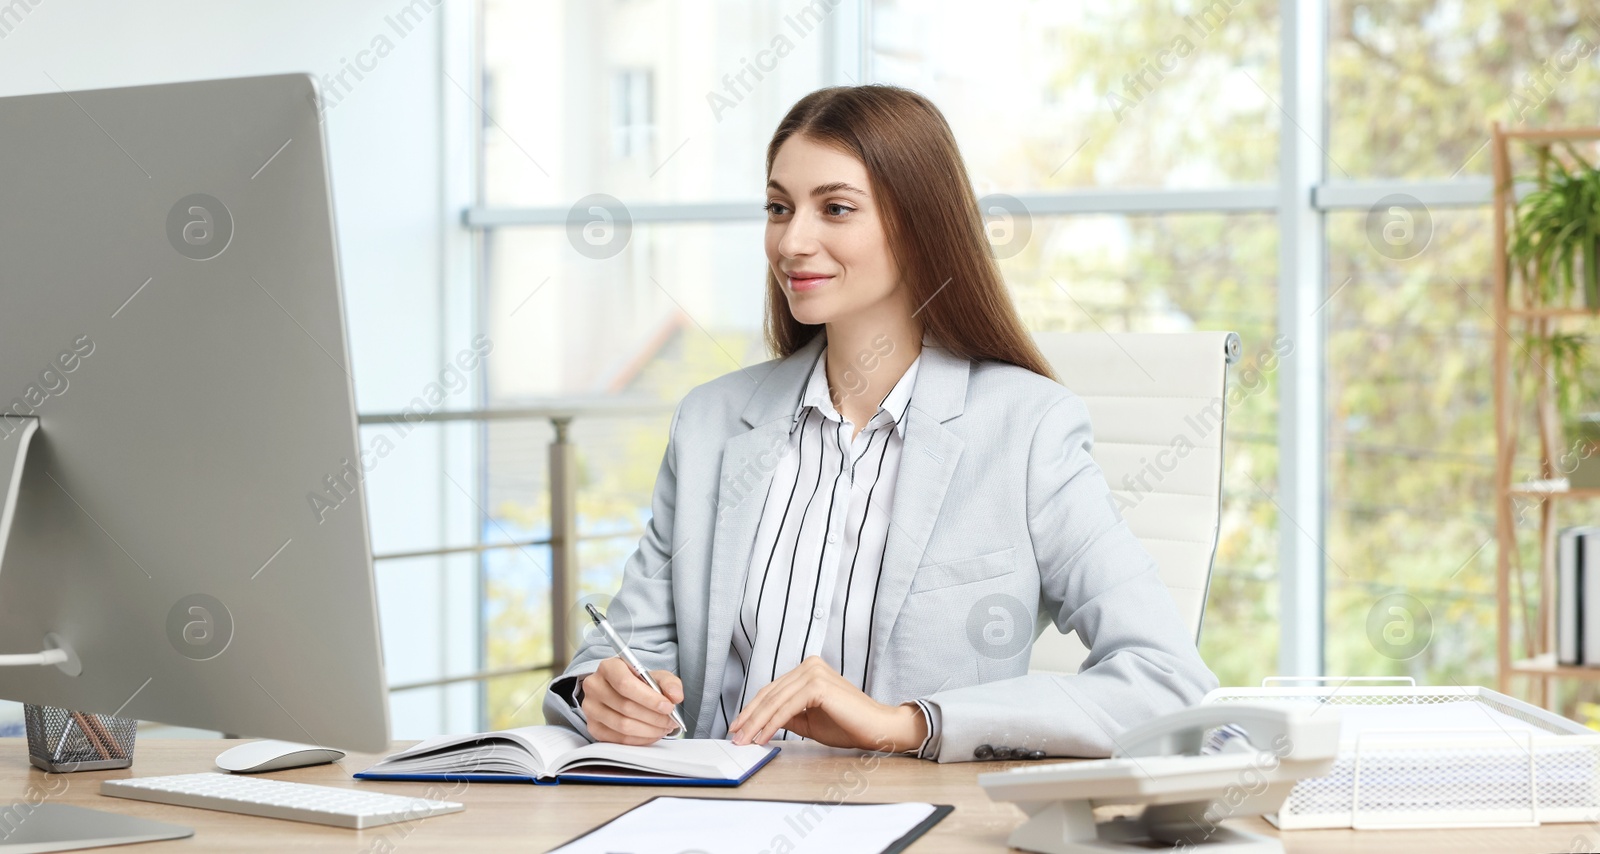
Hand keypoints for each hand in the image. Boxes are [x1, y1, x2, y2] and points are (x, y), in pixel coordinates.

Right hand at [579, 657, 683, 745]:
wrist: (624, 693)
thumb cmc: (640, 684)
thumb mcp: (657, 677)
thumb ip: (670, 684)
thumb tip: (675, 696)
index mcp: (608, 667)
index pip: (625, 684)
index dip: (649, 698)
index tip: (668, 706)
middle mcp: (594, 686)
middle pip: (625, 707)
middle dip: (654, 717)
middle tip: (671, 720)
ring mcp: (591, 708)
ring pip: (623, 725)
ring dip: (649, 730)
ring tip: (664, 727)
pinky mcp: (593, 727)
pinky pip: (619, 739)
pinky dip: (640, 739)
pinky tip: (652, 733)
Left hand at [728, 656, 926, 752]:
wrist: (877, 728)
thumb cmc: (848, 725)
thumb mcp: (809, 721)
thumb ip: (787, 716)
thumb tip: (761, 722)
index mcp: (808, 669)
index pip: (772, 690)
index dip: (752, 710)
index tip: (738, 726)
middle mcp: (809, 665)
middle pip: (770, 694)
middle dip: (749, 717)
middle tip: (735, 736)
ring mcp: (813, 673)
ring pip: (775, 702)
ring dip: (756, 723)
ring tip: (745, 741)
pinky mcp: (817, 686)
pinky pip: (786, 708)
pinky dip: (772, 724)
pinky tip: (762, 737)